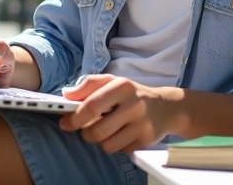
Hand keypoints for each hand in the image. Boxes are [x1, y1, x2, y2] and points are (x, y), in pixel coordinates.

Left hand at [60, 74, 177, 153]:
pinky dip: (116, 145)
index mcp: (122, 86)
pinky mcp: (146, 140)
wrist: (166, 107)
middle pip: (97, 131)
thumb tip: (67, 94)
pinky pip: (120, 151)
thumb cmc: (133, 93)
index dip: (75, 117)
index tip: (65, 123)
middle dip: (86, 133)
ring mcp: (141, 124)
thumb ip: (89, 85)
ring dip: (101, 141)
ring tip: (107, 130)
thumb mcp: (113, 81)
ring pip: (107, 145)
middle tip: (87, 129)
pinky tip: (122, 134)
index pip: (92, 106)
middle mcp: (133, 105)